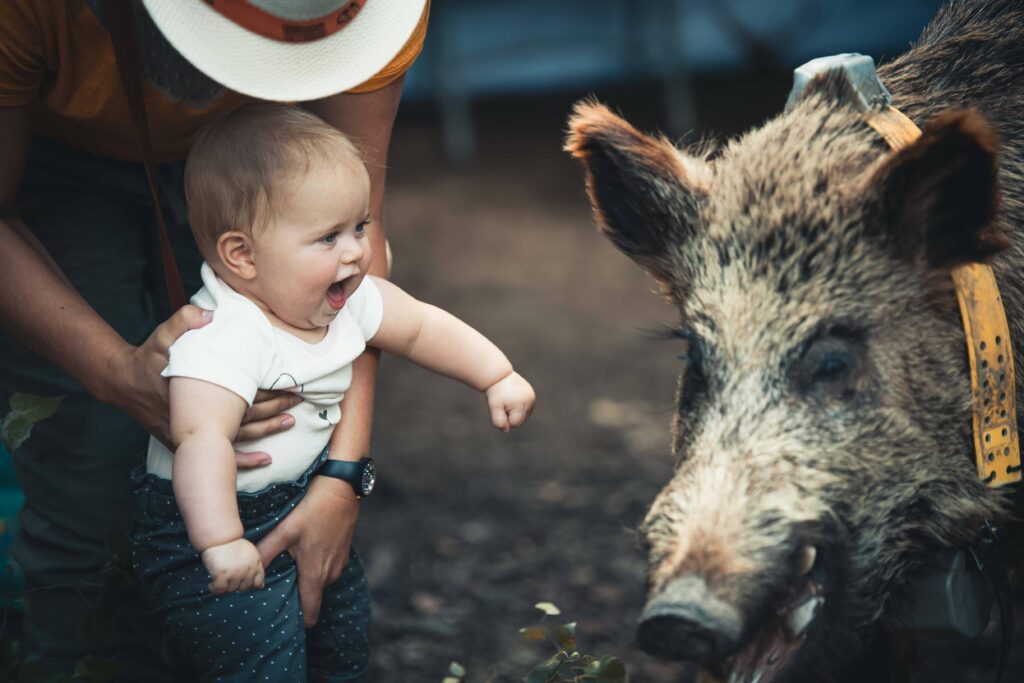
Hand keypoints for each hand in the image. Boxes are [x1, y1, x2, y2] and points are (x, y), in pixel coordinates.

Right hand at [105, 305, 294, 467]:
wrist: (123, 382)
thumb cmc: (148, 358)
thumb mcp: (161, 336)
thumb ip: (184, 321)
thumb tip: (210, 315)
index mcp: (196, 394)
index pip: (238, 396)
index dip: (265, 392)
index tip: (288, 384)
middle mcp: (195, 419)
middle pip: (243, 417)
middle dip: (273, 409)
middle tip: (297, 399)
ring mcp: (191, 434)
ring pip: (236, 438)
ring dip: (266, 431)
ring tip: (290, 421)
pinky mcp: (188, 442)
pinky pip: (220, 456)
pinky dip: (242, 460)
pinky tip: (263, 460)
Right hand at [202, 538, 265, 593]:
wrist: (219, 536)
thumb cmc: (232, 544)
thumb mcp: (250, 554)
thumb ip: (256, 568)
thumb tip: (261, 587)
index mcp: (256, 563)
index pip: (258, 582)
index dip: (249, 584)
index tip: (240, 579)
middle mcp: (248, 569)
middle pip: (243, 588)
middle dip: (235, 585)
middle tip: (227, 577)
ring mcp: (235, 572)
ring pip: (230, 590)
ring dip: (224, 586)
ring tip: (219, 577)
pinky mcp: (222, 574)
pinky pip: (219, 590)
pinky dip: (214, 589)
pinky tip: (211, 584)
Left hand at [256, 475, 359, 626]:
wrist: (341, 488)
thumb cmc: (312, 509)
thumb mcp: (285, 530)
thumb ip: (265, 553)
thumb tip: (246, 571)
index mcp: (315, 574)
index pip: (310, 614)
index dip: (297, 619)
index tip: (281, 616)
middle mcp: (330, 574)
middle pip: (311, 596)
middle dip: (296, 593)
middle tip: (278, 580)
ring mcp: (339, 564)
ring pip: (319, 581)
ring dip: (307, 577)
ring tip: (290, 562)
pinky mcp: (343, 553)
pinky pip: (327, 569)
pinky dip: (316, 565)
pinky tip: (305, 548)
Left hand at [485, 371, 535, 431]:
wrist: (500, 376)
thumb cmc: (496, 392)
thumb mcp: (494, 407)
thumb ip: (498, 421)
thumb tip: (506, 430)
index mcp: (522, 404)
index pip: (515, 424)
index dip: (505, 418)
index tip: (501, 407)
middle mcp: (531, 402)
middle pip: (520, 421)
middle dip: (511, 416)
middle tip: (504, 403)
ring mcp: (533, 398)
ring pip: (523, 415)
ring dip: (515, 412)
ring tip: (508, 400)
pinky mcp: (532, 396)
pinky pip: (525, 409)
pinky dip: (518, 407)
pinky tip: (513, 398)